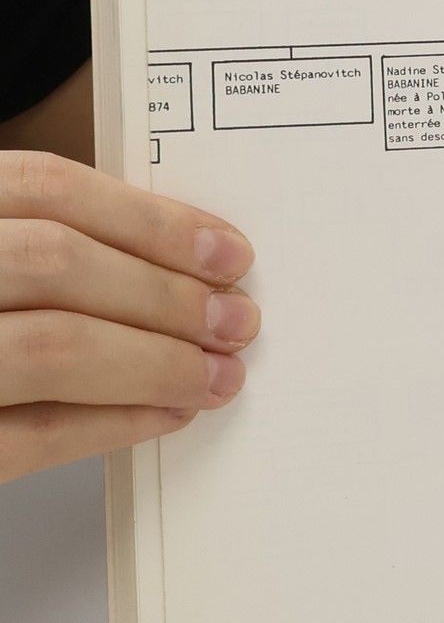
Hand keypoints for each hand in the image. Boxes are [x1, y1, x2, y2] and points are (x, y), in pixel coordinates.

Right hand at [0, 150, 257, 483]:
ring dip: (153, 362)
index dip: (148, 220)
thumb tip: (174, 261)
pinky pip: (28, 434)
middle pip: (55, 262)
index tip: (226, 252)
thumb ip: (33, 242)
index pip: (43, 188)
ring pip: (50, 347)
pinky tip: (163, 415)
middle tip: (236, 320)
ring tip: (214, 374)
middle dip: (164, 295)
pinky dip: (111, 424)